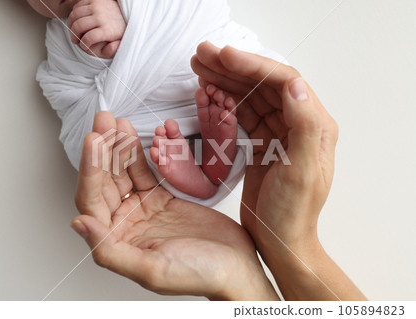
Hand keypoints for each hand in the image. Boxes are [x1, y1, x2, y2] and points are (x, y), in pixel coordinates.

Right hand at [67, 0, 125, 58]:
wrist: (123, 15)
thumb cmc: (116, 32)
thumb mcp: (116, 45)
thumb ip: (110, 51)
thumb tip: (112, 46)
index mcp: (108, 30)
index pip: (89, 38)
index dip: (83, 44)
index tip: (84, 46)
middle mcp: (101, 17)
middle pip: (79, 26)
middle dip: (74, 35)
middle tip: (75, 40)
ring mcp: (96, 6)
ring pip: (74, 15)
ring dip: (71, 25)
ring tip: (73, 31)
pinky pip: (76, 7)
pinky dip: (73, 15)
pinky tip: (76, 22)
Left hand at [72, 112, 278, 299]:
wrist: (235, 265)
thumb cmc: (198, 274)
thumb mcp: (152, 269)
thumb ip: (109, 250)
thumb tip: (78, 224)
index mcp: (117, 242)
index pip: (92, 201)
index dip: (90, 170)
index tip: (93, 141)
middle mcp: (125, 224)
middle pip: (105, 181)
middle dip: (101, 150)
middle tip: (102, 121)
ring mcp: (143, 210)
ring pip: (122, 173)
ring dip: (116, 146)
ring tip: (114, 121)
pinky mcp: (160, 199)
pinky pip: (143, 171)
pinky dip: (136, 152)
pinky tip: (130, 135)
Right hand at [192, 43, 365, 299]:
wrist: (280, 239)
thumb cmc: (293, 212)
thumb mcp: (302, 172)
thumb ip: (303, 126)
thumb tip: (295, 85)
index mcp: (313, 125)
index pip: (283, 82)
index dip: (253, 66)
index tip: (224, 57)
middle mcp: (296, 124)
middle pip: (263, 84)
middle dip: (232, 67)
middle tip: (203, 55)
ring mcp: (277, 132)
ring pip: (250, 96)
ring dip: (226, 80)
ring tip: (200, 67)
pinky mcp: (261, 143)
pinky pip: (242, 114)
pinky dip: (225, 101)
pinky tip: (209, 92)